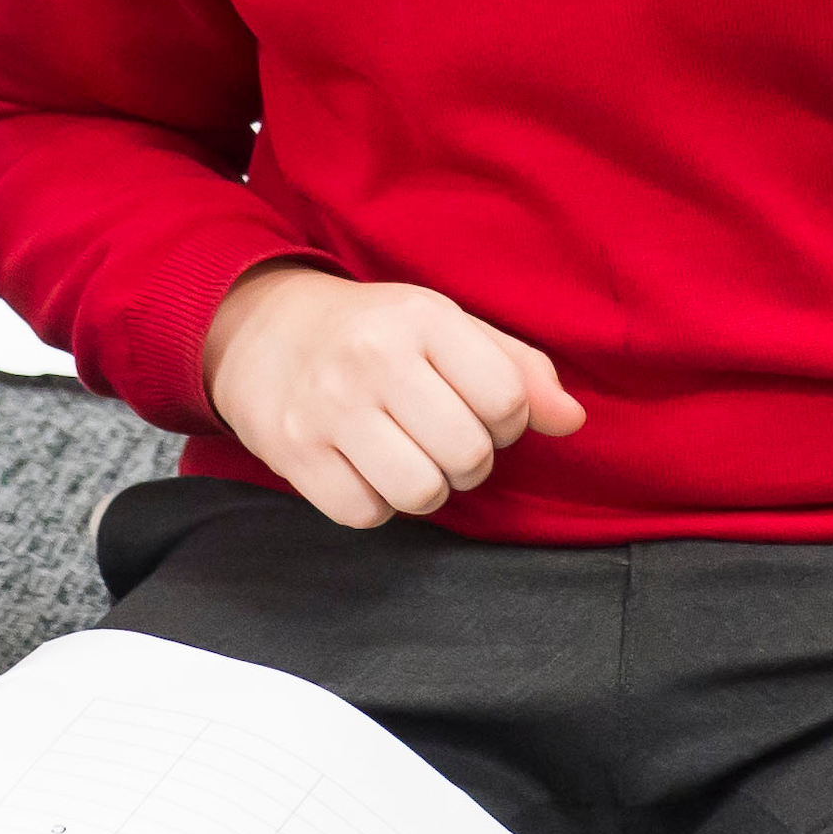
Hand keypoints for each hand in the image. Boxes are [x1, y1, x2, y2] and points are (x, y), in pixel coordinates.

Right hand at [200, 261, 584, 527]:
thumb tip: (573, 421)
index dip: (509, 421)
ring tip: (410, 457)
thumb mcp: (447, 327)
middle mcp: (373, 360)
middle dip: (471, 460)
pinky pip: (365, 514)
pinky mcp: (293, 453)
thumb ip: (518, 369)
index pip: (507, 399)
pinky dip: (376, 503)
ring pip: (421, 492)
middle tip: (444, 438)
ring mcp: (328, 409)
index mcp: (422, 319)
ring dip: (428, 488)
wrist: (260, 329)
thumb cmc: (373, 333)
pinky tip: (367, 469)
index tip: (483, 411)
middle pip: (469, 454)